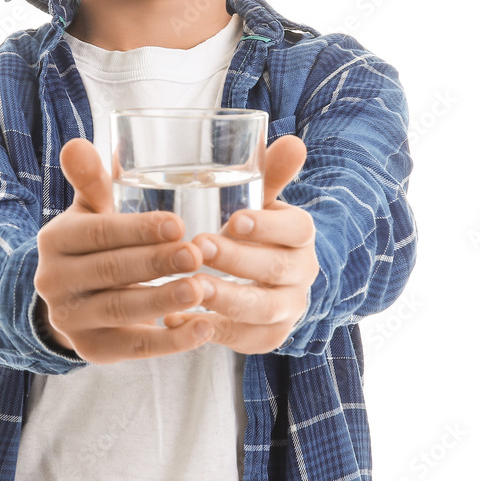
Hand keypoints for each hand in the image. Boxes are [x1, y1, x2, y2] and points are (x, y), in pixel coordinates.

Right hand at [33, 138, 213, 363]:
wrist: (69, 297)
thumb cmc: (94, 241)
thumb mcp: (90, 210)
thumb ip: (92, 180)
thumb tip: (78, 144)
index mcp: (57, 240)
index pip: (98, 233)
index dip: (137, 229)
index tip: (177, 223)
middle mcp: (54, 281)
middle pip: (110, 270)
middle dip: (155, 262)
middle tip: (196, 253)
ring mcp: (70, 320)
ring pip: (121, 309)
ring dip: (164, 301)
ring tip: (201, 289)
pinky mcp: (92, 351)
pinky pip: (134, 348)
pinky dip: (171, 341)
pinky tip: (203, 328)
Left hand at [163, 135, 317, 353]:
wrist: (261, 276)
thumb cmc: (250, 227)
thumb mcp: (258, 199)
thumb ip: (268, 172)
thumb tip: (293, 141)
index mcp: (301, 236)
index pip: (298, 230)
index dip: (268, 226)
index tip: (234, 219)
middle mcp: (302, 274)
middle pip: (277, 270)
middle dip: (237, 260)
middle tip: (199, 247)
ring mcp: (287, 309)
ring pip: (263, 310)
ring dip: (226, 299)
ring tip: (190, 288)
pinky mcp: (267, 337)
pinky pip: (244, 340)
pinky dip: (211, 331)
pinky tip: (178, 318)